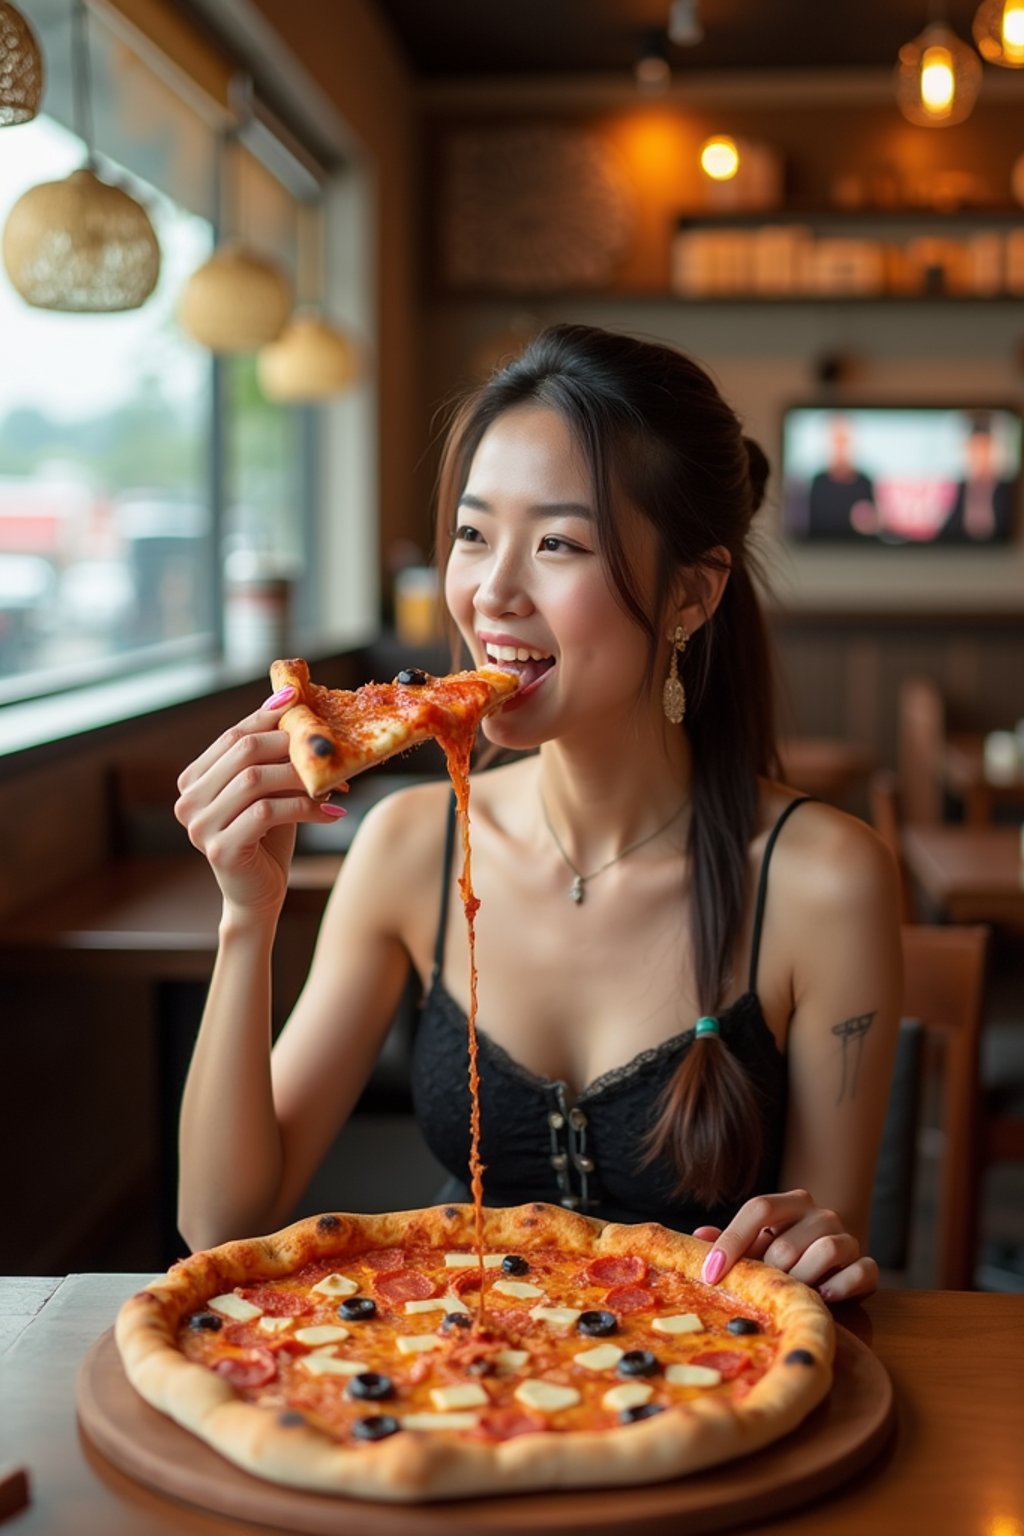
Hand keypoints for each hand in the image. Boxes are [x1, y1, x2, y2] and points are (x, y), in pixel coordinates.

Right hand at [174, 686, 346, 919]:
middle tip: (326, 750)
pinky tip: (333, 812)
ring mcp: (200, 826)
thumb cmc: (266, 839)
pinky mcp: (221, 849)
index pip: (233, 736)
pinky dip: (305, 807)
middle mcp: (188, 801)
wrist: (257, 895)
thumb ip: (271, 755)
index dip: (267, 715)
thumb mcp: (269, 790)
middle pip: (243, 752)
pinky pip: (268, 813)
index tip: (299, 698)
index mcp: (192, 781)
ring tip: (336, 784)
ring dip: (301, 777)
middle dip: (289, 745)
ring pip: (256, 780)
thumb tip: (291, 700)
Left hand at [692, 1188, 877, 1303]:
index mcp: (790, 1202)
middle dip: (770, 1274)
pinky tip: (825, 1296)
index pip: (760, 1208)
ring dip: (805, 1279)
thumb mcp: (754, 1247)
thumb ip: (728, 1242)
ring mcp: (847, 1237)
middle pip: (788, 1242)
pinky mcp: (866, 1264)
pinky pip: (862, 1271)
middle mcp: (820, 1214)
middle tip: (763, 1292)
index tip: (710, 1273)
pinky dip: (843, 1285)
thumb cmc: (783, 1256)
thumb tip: (698, 1239)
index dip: (732, 1240)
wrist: (829, 1267)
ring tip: (793, 1295)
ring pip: (827, 1250)